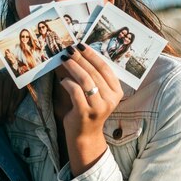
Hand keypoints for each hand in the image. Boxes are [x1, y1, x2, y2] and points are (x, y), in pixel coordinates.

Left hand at [0, 69, 26, 123]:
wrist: (14, 71)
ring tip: (7, 120)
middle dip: (2, 110)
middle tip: (0, 121)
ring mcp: (17, 80)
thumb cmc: (0, 82)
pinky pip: (19, 98)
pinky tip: (12, 114)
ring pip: (13, 98)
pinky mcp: (24, 84)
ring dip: (9, 111)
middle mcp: (8, 76)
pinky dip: (15, 107)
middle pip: (5, 97)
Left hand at [60, 44, 122, 175]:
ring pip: (85, 80)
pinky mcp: (85, 112)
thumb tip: (78, 54)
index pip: (105, 68)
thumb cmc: (89, 109)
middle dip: (80, 58)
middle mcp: (111, 99)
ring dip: (73, 67)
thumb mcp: (96, 93)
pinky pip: (75, 91)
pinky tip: (63, 80)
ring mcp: (99, 106)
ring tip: (64, 60)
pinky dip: (68, 83)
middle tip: (69, 49)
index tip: (81, 45)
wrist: (85, 135)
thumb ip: (93, 77)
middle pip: (94, 72)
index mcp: (117, 91)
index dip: (92, 54)